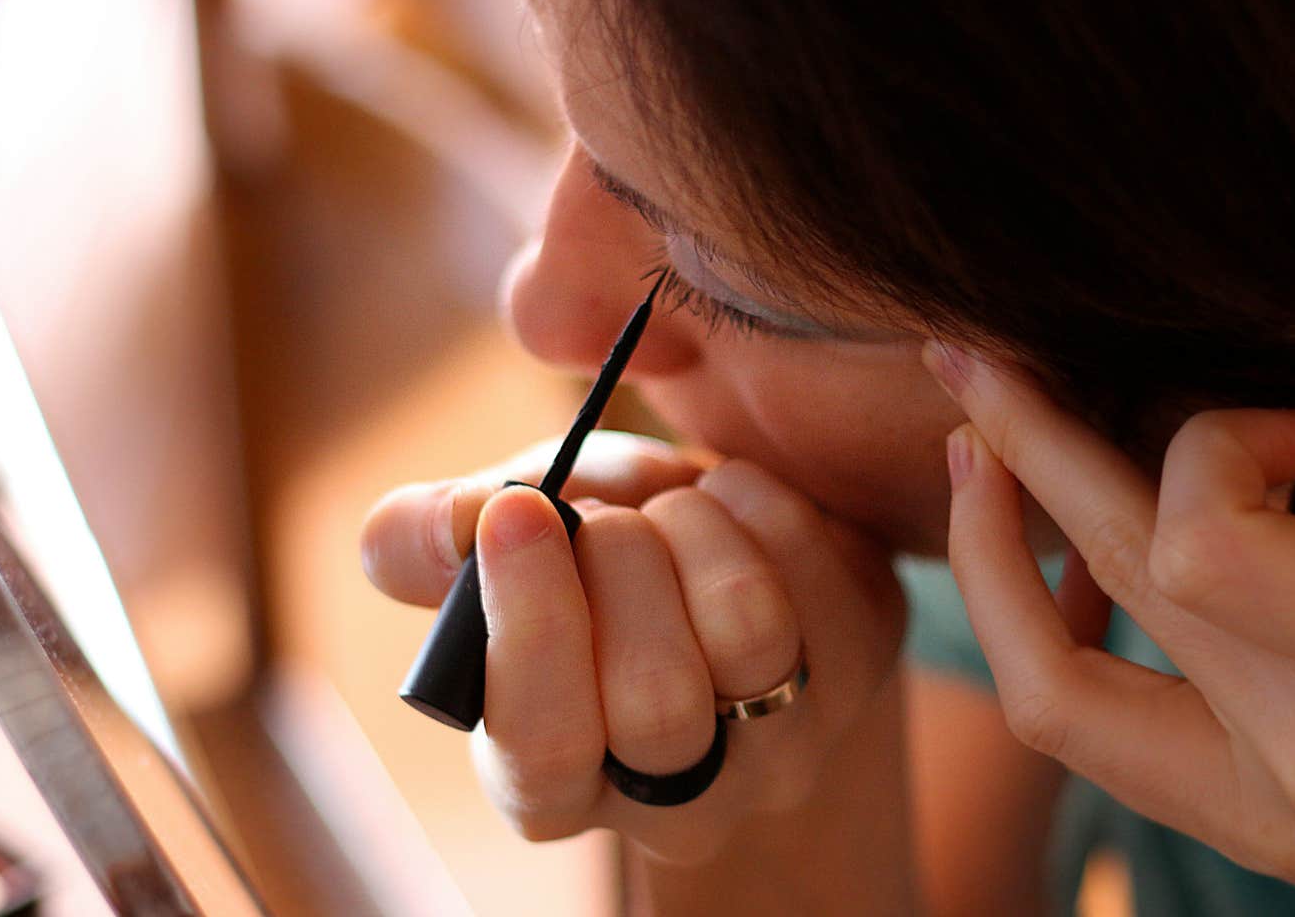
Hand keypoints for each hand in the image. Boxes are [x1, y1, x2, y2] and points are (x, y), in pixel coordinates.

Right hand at [361, 432, 905, 864]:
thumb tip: (456, 524)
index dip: (531, 627)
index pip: (543, 752)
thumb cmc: (586, 556)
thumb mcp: (499, 543)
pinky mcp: (862, 666)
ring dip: (692, 528)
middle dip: (618, 563)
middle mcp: (680, 799)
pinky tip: (735, 496)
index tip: (517, 511)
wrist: (714, 541)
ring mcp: (784, 746)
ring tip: (671, 505)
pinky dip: (761, 501)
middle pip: (656, 702)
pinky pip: (822, 573)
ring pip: (747, 634)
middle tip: (607, 515)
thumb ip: (432, 539)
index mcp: (557, 784)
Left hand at [928, 332, 1294, 913]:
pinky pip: (1091, 744)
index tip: (1283, 415)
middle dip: (1028, 445)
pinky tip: (1047, 574)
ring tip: (970, 455)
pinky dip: (1041, 648)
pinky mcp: (1243, 833)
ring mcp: (1263, 810)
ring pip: (1053, 689)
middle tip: (970, 357)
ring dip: (989, 560)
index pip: (1206, 542)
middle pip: (1115, 578)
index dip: (1207, 441)